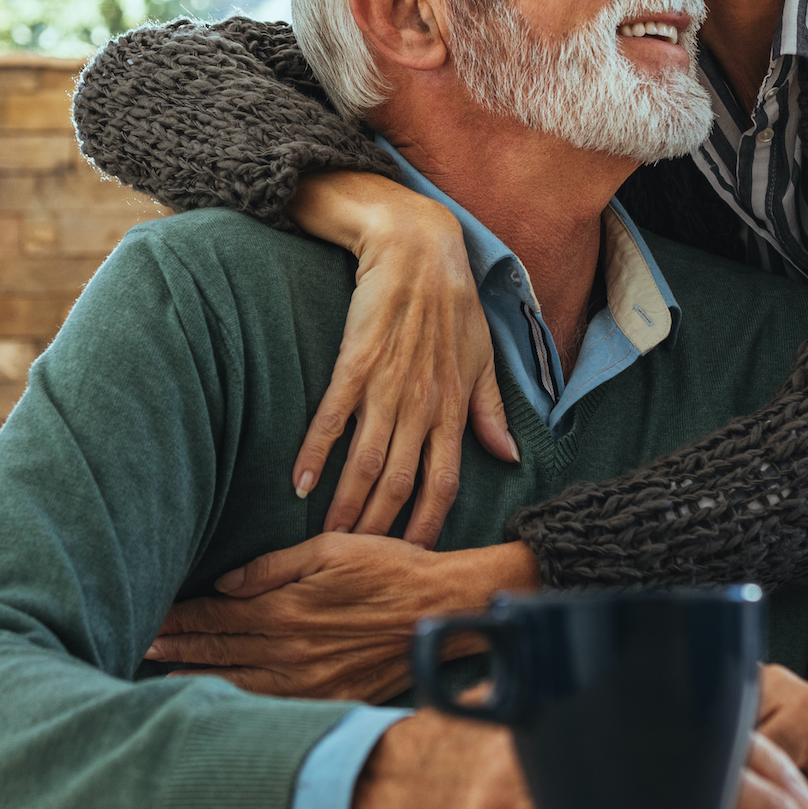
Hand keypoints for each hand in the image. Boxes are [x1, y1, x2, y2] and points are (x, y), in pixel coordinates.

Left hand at [145, 533, 534, 700]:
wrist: (443, 609)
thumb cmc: (389, 568)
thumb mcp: (330, 549)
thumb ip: (272, 567)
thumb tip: (225, 583)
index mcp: (287, 608)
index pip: (217, 616)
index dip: (180, 617)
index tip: (150, 616)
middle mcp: (292, 650)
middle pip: (220, 650)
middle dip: (177, 647)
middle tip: (140, 646)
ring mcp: (311, 681)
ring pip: (239, 684)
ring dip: (198, 678)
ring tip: (162, 676)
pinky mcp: (332, 698)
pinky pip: (274, 705)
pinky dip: (240, 703)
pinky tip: (219, 701)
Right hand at [287, 171, 514, 546]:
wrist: (416, 245)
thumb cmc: (453, 301)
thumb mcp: (483, 357)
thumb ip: (489, 411)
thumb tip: (507, 457)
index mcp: (455, 406)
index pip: (445, 481)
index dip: (429, 523)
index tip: (413, 557)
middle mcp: (423, 403)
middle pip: (400, 482)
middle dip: (380, 528)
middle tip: (357, 563)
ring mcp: (388, 384)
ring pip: (366, 461)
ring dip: (347, 504)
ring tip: (327, 539)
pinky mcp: (355, 361)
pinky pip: (333, 417)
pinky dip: (315, 454)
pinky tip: (300, 484)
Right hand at [351, 702, 807, 808]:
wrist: (372, 784)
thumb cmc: (454, 752)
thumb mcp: (520, 705)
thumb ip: (579, 697)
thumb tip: (672, 704)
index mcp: (575, 688)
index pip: (690, 715)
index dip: (761, 757)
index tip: (801, 793)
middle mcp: (564, 729)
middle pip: (698, 766)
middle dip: (769, 806)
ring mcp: (538, 783)